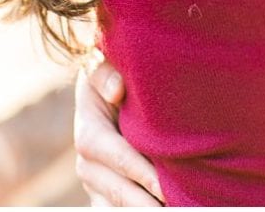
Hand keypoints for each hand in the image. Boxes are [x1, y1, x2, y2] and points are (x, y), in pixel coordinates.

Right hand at [74, 59, 163, 206]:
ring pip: (117, 207)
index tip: (164, 185)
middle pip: (118, 191)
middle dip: (146, 202)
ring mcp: (96, 185)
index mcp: (89, 134)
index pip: (117, 157)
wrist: (106, 94)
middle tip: (176, 206)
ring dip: (143, 209)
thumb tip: (117, 89)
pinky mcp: (104, 196)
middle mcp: (88, 166)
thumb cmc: (112, 76)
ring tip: (174, 209)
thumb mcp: (102, 66)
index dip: (140, 171)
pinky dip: (137, 211)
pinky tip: (164, 208)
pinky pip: (116, 211)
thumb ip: (105, 73)